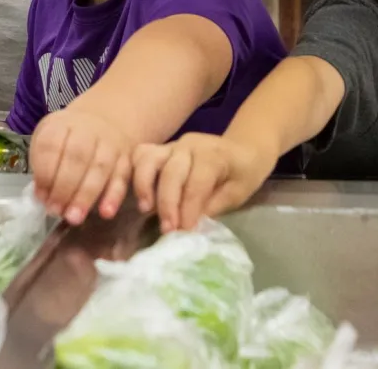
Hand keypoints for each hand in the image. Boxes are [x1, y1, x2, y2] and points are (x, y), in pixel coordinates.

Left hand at [29, 108, 132, 225]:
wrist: (103, 122)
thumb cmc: (67, 138)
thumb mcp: (47, 139)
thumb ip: (42, 165)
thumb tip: (42, 195)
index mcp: (61, 124)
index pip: (52, 145)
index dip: (45, 172)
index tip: (41, 197)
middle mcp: (87, 130)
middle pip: (77, 156)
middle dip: (65, 187)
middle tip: (57, 211)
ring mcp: (110, 143)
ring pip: (100, 167)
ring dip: (87, 195)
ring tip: (75, 217)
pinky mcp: (127, 158)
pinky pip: (122, 177)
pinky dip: (114, 196)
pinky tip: (106, 213)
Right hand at [132, 132, 273, 233]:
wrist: (243, 149)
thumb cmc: (242, 174)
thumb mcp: (237, 194)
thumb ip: (211, 207)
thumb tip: (187, 226)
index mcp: (214, 155)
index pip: (197, 182)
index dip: (189, 208)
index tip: (184, 232)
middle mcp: (190, 145)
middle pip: (171, 171)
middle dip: (167, 203)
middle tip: (167, 230)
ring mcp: (173, 144)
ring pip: (149, 158)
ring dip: (143, 185)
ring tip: (145, 209)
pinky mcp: (161, 149)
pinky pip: (141, 155)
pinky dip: (134, 172)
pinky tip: (138, 194)